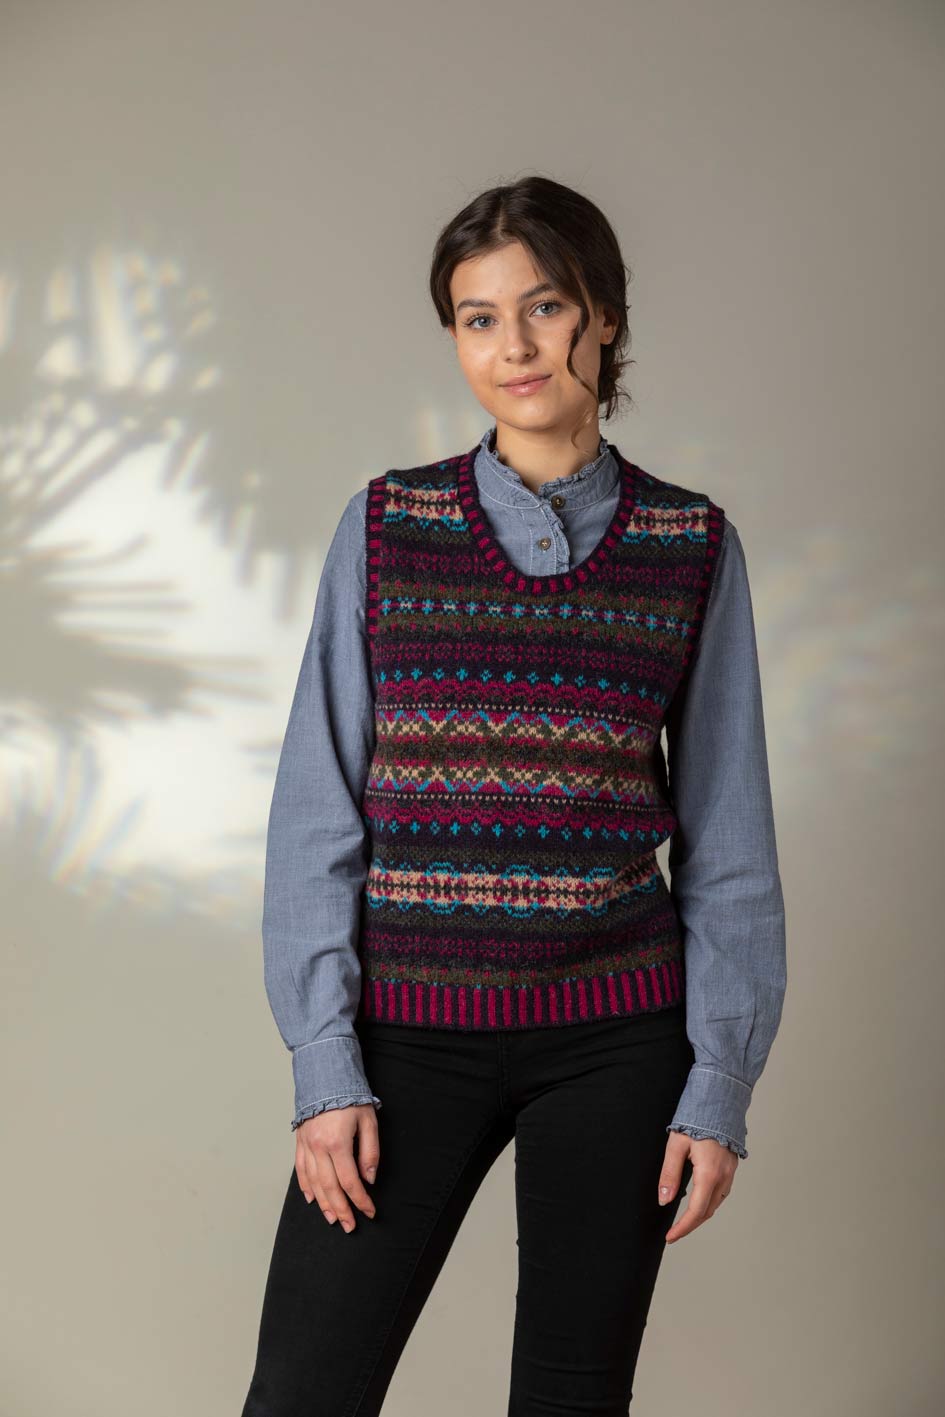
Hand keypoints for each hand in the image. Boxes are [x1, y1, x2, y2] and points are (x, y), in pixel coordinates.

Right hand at [295, 1103, 379, 1232]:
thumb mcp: (368, 1121)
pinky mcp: (300, 1142)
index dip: (361, 1200)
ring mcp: (306, 1146)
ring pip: (314, 1183)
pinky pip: (301, 1170)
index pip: (350, 1181)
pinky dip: (306, 1187)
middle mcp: (318, 1148)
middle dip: (341, 1210)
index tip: (370, 1211)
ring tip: (332, 1219)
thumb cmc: (350, 1097)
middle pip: (330, 1188)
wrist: (325, 1075)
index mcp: (337, 1143)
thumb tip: (369, 1179)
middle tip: (350, 1226)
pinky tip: (312, 1199)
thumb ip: (370, 1152)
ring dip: (324, 1204)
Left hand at [658, 1131, 737, 1243]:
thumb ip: (669, 1174)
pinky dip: (709, 1202)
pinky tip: (698, 1199)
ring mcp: (730, 1173)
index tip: (671, 1237)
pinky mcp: (731, 1168)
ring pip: (716, 1204)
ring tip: (684, 1219)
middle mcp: (723, 1177)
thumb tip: (664, 1199)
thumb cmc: (696, 1120)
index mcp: (709, 1174)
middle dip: (690, 1225)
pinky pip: (721, 1193)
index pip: (696, 1211)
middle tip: (674, 1232)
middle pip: (707, 1212)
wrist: (718, 1101)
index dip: (683, 1228)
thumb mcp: (676, 1146)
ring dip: (700, 1214)